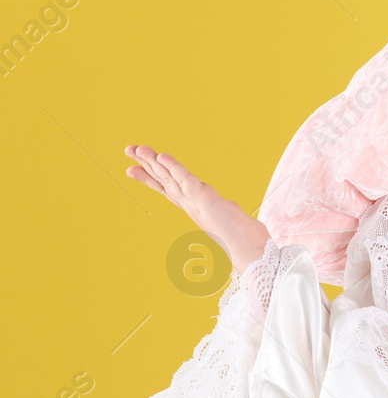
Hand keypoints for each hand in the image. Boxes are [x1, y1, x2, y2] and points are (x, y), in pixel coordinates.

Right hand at [124, 145, 269, 268]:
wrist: (250, 249)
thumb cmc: (241, 234)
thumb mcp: (228, 215)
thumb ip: (224, 209)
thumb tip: (230, 206)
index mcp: (192, 205)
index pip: (166, 187)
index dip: (149, 177)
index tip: (132, 168)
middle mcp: (190, 203)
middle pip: (163, 179)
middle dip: (145, 164)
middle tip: (128, 149)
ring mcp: (195, 201)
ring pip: (170, 177)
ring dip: (153, 162)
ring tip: (137, 148)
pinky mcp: (204, 199)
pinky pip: (186, 179)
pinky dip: (174, 167)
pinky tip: (162, 156)